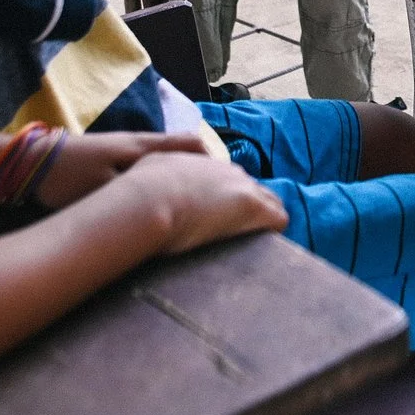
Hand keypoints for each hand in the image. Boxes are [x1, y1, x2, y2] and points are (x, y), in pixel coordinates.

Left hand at [31, 131, 207, 209]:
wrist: (30, 162)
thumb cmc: (68, 176)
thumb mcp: (105, 189)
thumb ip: (138, 193)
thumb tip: (172, 202)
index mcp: (144, 148)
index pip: (191, 145)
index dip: (213, 162)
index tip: (225, 184)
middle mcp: (140, 143)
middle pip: (184, 150)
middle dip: (203, 169)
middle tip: (214, 195)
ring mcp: (126, 149)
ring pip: (167, 158)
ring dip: (183, 173)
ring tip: (193, 200)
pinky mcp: (113, 157)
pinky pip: (151, 164)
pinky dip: (164, 177)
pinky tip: (160, 197)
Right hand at [118, 147, 288, 251]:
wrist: (145, 198)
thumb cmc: (136, 191)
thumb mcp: (144, 170)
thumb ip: (156, 171)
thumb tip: (153, 176)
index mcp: (200, 165)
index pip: (225, 180)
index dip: (224, 201)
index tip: (216, 221)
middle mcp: (225, 171)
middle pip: (251, 188)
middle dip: (248, 210)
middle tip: (237, 237)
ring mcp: (241, 186)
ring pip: (270, 200)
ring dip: (263, 221)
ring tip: (254, 247)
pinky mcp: (251, 206)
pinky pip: (277, 217)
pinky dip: (273, 232)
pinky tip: (265, 250)